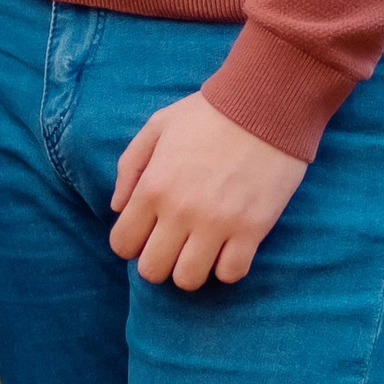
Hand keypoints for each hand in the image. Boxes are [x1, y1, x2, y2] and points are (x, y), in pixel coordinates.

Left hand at [109, 92, 306, 290]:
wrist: (266, 103)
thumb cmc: (209, 113)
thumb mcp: (157, 126)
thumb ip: (130, 166)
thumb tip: (117, 207)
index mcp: (153, 186)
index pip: (123, 244)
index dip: (132, 244)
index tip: (148, 234)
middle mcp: (180, 211)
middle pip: (153, 271)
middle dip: (159, 262)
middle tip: (174, 245)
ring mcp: (217, 223)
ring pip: (189, 280)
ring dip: (192, 269)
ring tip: (202, 250)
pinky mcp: (252, 229)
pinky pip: (231, 274)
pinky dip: (227, 267)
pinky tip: (230, 248)